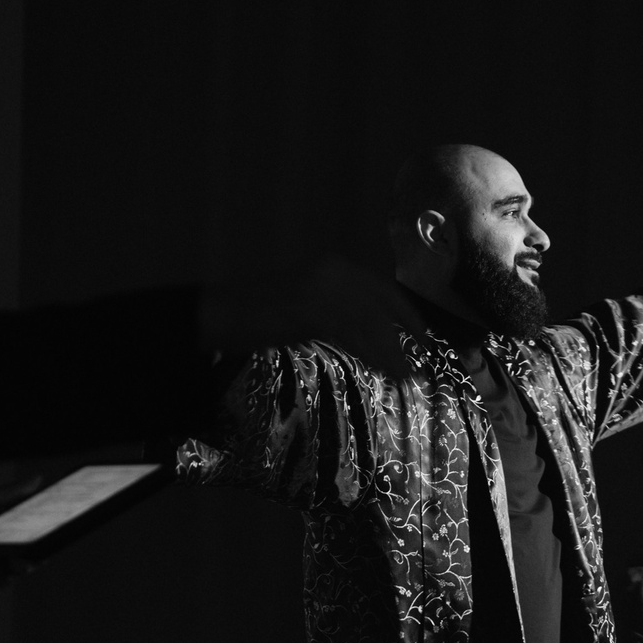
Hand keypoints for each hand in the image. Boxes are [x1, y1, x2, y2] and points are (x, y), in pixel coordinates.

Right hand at [202, 256, 425, 377]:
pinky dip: (372, 354)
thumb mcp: (312, 305)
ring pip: (369, 323)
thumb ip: (344, 311)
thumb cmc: (262, 314)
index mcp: (336, 267)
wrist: (216, 313)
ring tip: (406, 375)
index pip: (384, 290)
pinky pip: (351, 334)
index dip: (407, 315)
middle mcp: (332, 271)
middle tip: (422, 361)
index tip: (425, 338)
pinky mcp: (307, 308)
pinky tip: (385, 370)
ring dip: (391, 352)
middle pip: (382, 306)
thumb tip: (380, 335)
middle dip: (406, 334)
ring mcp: (319, 288)